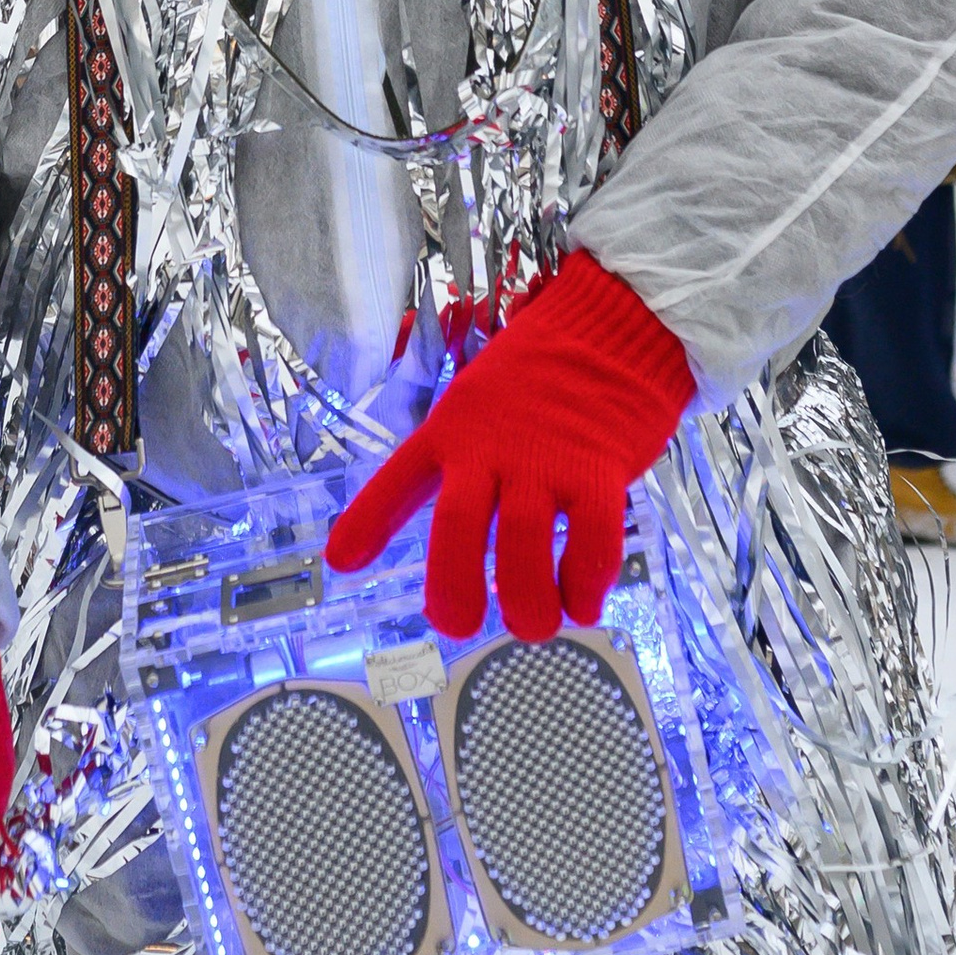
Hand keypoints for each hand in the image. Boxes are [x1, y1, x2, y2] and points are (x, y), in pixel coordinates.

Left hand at [326, 249, 692, 640]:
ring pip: (525, 543)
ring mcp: (546, 459)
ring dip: (529, 602)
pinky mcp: (599, 469)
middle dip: (454, 589)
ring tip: (535, 623)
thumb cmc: (543, 375)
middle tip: (458, 627)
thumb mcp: (480, 402)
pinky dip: (586, 584)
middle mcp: (491, 446)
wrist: (613, 327)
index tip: (342, 563)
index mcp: (454, 429)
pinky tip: (583, 602)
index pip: (400, 475)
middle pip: (458, 523)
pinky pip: (594, 540)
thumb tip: (452, 527)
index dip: (367, 521)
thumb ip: (462, 460)